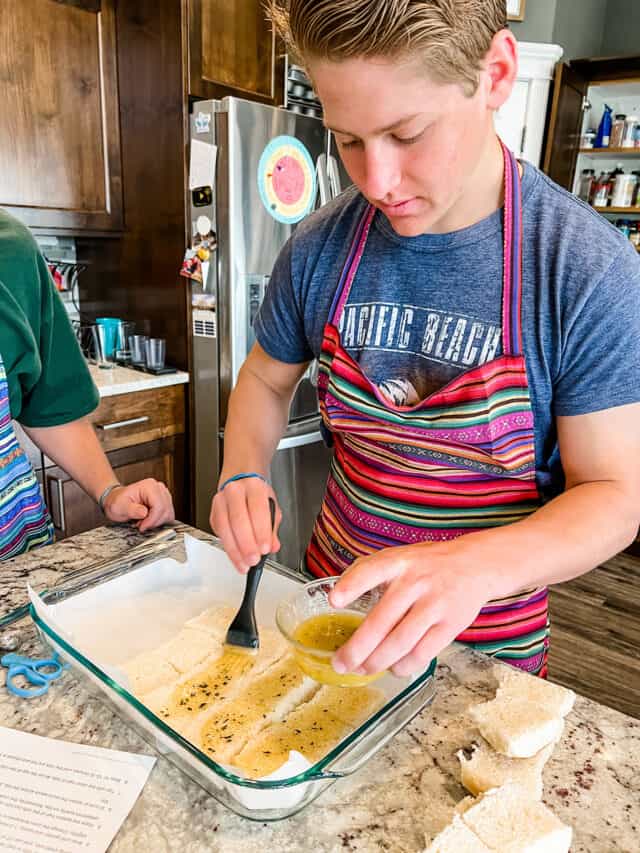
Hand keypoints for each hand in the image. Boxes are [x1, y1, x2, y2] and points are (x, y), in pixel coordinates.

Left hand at [103, 479, 174, 531]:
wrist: (117, 500)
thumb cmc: (118, 501)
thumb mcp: (119, 506)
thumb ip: (132, 510)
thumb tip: (144, 513)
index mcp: (149, 486)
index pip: (159, 506)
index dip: (152, 520)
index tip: (142, 527)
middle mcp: (159, 488)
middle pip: (166, 510)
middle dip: (154, 522)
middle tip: (142, 525)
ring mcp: (163, 494)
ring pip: (169, 514)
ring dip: (157, 522)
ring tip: (144, 522)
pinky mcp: (165, 502)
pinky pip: (168, 515)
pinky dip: (159, 521)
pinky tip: (149, 520)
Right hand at [210, 477, 281, 572]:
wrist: (240, 482)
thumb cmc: (257, 496)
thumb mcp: (271, 507)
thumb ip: (272, 528)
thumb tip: (273, 546)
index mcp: (254, 487)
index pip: (257, 509)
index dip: (261, 531)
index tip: (264, 549)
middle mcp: (235, 492)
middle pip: (238, 520)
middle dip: (246, 544)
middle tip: (253, 560)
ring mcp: (221, 502)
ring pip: (224, 528)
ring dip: (235, 550)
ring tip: (244, 564)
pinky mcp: (213, 514)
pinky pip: (219, 534)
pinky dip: (228, 548)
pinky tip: (236, 557)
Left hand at [329, 540, 491, 677]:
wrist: (475, 564)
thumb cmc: (428, 564)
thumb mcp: (399, 556)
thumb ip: (369, 571)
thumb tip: (336, 596)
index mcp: (398, 562)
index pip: (371, 570)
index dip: (351, 585)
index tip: (334, 600)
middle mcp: (415, 582)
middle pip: (381, 621)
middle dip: (357, 648)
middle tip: (340, 663)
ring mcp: (435, 604)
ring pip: (400, 642)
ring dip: (377, 662)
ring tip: (362, 670)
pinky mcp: (451, 624)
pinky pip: (423, 653)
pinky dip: (404, 666)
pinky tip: (392, 668)